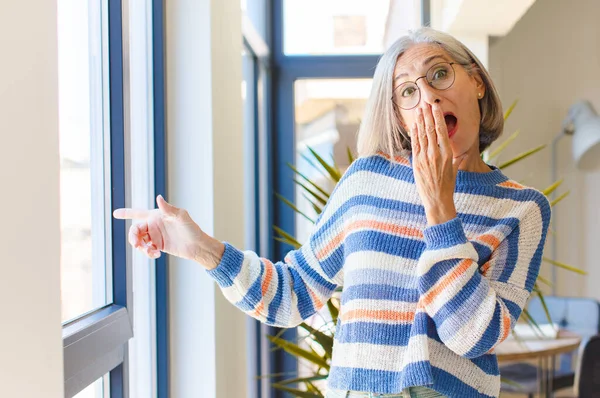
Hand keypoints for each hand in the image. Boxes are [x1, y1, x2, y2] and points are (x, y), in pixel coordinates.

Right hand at [113, 195, 223, 268]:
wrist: (197, 246)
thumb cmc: (191, 228)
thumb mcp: (181, 217)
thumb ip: (168, 209)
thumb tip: (158, 197)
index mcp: (156, 215)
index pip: (138, 213)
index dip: (126, 213)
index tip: (115, 213)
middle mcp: (154, 225)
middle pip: (135, 230)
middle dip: (133, 237)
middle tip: (137, 245)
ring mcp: (155, 236)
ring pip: (139, 241)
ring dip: (140, 247)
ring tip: (150, 251)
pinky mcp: (158, 246)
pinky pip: (146, 249)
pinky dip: (147, 252)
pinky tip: (155, 254)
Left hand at [411, 103, 466, 223]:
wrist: (438, 199)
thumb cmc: (447, 184)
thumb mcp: (453, 167)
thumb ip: (451, 155)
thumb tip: (452, 147)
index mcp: (447, 152)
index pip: (442, 130)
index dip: (438, 116)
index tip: (435, 106)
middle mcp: (436, 153)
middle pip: (431, 129)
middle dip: (427, 115)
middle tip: (424, 103)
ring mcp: (425, 157)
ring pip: (422, 135)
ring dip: (420, 121)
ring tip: (418, 110)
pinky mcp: (416, 162)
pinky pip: (415, 144)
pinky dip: (414, 134)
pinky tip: (414, 125)